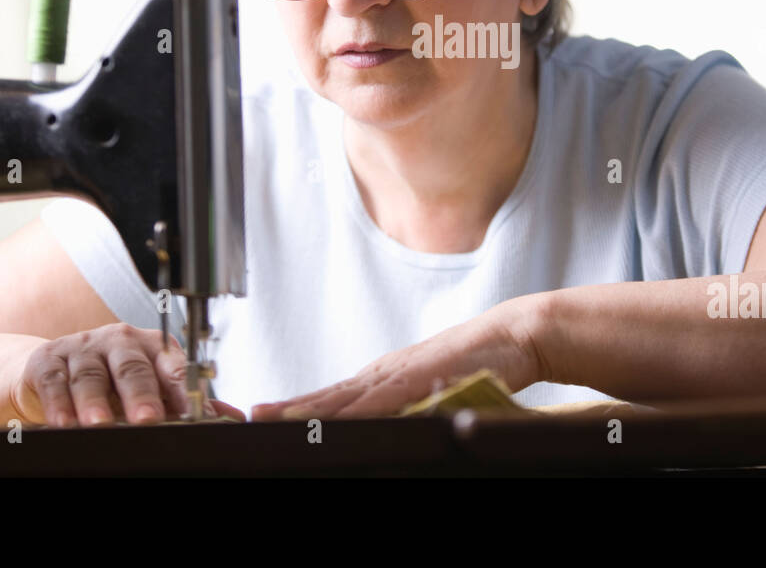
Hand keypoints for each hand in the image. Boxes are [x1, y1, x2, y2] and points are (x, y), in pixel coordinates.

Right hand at [8, 323, 245, 426]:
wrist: (54, 368)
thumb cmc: (112, 380)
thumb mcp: (150, 387)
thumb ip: (183, 401)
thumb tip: (231, 416)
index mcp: (153, 347)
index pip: (172, 366)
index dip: (181, 389)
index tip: (190, 414)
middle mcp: (120, 341)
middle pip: (133, 368)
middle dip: (141, 395)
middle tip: (147, 419)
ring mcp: (84, 348)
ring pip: (91, 375)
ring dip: (95, 402)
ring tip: (99, 424)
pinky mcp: (49, 360)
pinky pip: (55, 381)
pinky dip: (58, 403)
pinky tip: (64, 422)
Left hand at [250, 298, 543, 420]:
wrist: (513, 335)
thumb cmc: (475, 363)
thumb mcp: (430, 390)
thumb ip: (404, 407)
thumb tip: (380, 429)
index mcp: (384, 377)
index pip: (332, 396)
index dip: (297, 408)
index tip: (262, 416)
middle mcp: (386, 372)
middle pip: (330, 394)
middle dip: (291, 408)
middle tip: (252, 416)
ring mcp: (404, 372)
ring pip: (350, 396)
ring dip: (313, 409)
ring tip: (278, 418)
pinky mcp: (426, 375)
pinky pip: (387, 397)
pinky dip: (360, 410)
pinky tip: (341, 420)